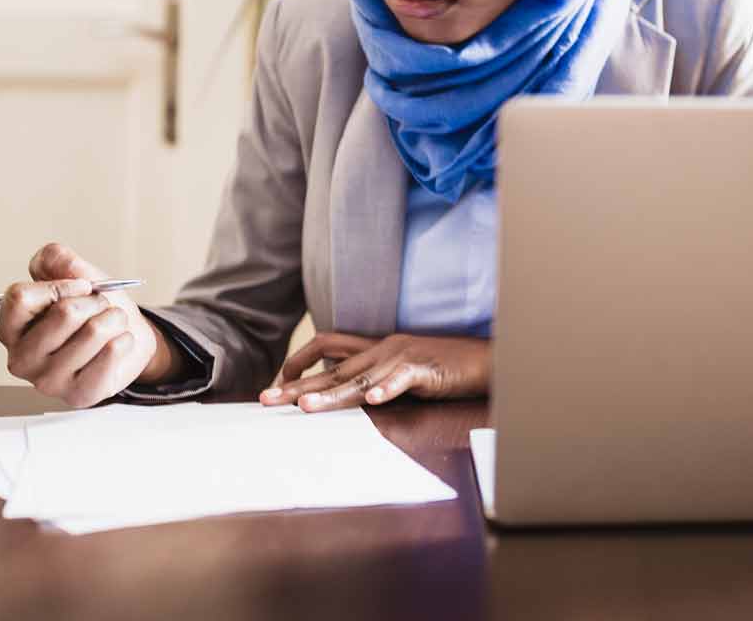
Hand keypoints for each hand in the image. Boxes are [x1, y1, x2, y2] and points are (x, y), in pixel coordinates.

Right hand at [0, 242, 168, 407]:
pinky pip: (111, 352)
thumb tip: (50, 257)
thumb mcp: (76, 275)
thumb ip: (58, 259)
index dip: (59, 285)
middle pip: (64, 313)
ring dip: (114, 318)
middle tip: (99, 307)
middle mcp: (21, 359)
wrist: (126, 338)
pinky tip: (117, 343)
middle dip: (95, 300)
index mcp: (10, 328)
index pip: (20, 297)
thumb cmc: (95, 310)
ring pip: (94, 331)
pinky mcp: (77, 395)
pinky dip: (123, 339)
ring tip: (111, 324)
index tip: (81, 286)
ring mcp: (48, 381)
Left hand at [258, 331, 490, 412]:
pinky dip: (388, 390)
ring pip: (358, 378)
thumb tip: (348, 394)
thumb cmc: (445, 367)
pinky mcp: (425, 369)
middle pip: (332, 368)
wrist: (485, 359)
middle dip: (296, 385)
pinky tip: (375, 402)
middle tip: (266, 399)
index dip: (300, 360)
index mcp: (375, 348)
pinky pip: (402, 379)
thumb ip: (375, 378)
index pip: (327, 345)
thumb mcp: (402, 370)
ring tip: (304, 407)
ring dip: (330, 395)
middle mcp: (382, 350)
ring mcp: (402, 358)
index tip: (279, 381)